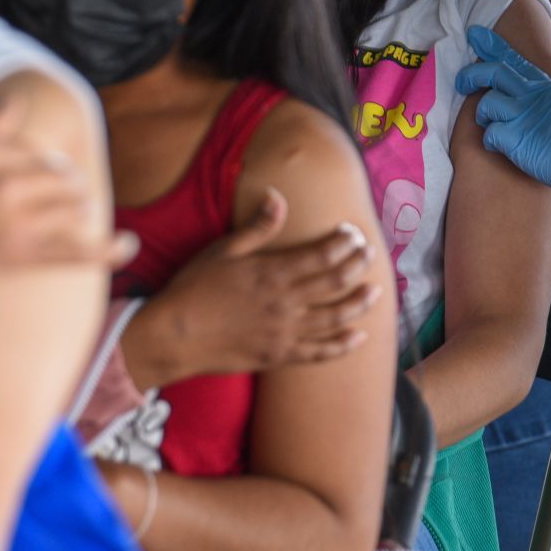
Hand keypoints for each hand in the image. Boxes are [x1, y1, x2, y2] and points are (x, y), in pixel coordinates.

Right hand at [0, 97, 134, 309]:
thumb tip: (15, 103)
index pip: (35, 151)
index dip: (42, 168)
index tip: (43, 178)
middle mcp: (7, 175)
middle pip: (61, 177)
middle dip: (65, 189)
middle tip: (62, 202)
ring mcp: (15, 215)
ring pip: (71, 208)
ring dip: (79, 214)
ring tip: (81, 222)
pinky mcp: (17, 254)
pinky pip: (75, 249)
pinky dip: (106, 249)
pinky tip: (126, 246)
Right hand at [123, 188, 378, 388]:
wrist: (174, 335)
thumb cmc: (194, 288)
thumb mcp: (223, 250)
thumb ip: (257, 227)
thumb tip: (278, 196)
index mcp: (272, 272)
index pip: (322, 254)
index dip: (344, 242)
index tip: (353, 233)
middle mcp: (284, 302)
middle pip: (335, 282)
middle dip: (357, 265)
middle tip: (369, 254)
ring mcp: (284, 331)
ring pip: (335, 317)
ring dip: (359, 303)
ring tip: (376, 291)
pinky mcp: (278, 355)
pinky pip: (319, 352)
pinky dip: (342, 345)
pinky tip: (359, 337)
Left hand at [455, 25, 550, 205]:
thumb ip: (550, 104)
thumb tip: (540, 111)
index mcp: (545, 87)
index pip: (514, 59)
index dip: (492, 46)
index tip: (475, 35)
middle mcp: (531, 96)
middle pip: (492, 72)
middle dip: (471, 74)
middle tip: (461, 82)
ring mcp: (522, 115)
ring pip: (485, 104)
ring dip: (483, 116)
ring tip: (491, 127)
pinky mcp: (516, 138)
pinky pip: (490, 135)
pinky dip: (491, 142)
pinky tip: (501, 148)